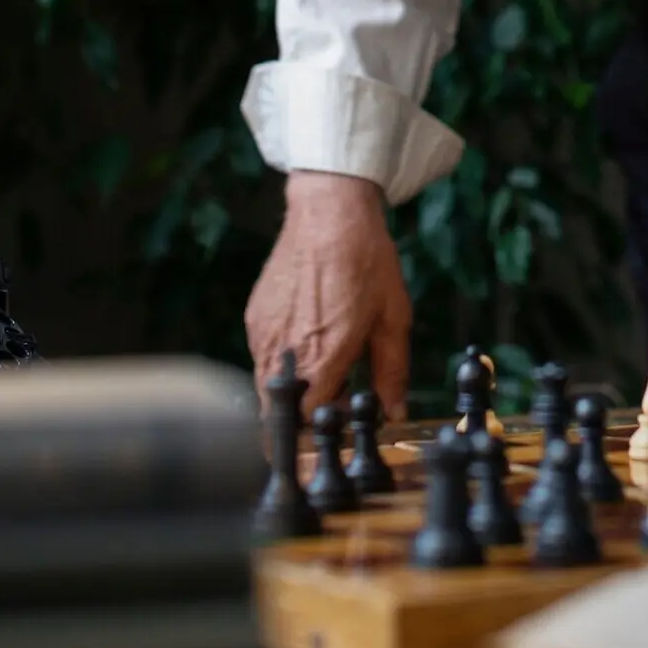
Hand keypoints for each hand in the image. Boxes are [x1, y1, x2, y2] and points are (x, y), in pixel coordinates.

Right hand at [245, 171, 411, 423]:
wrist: (329, 211)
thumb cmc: (366, 261)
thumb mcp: (392, 318)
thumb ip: (392, 373)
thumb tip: (393, 412)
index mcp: (321, 360)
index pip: (305, 426)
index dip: (318, 436)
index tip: (333, 431)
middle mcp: (284, 354)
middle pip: (278, 415)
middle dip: (302, 420)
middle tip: (333, 401)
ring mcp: (263, 335)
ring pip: (267, 388)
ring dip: (292, 391)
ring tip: (327, 364)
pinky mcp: (254, 317)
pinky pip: (263, 357)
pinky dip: (282, 362)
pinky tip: (309, 336)